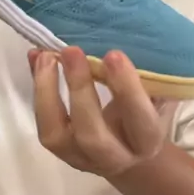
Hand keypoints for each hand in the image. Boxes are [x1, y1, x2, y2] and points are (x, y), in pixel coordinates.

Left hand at [28, 47, 165, 177]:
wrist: (133, 149)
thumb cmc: (149, 111)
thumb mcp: (156, 94)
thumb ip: (145, 75)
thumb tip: (118, 36)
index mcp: (147, 142)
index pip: (141, 122)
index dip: (127, 90)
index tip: (114, 54)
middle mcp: (115, 157)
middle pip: (93, 135)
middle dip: (79, 90)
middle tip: (71, 51)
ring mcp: (82, 158)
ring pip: (57, 135)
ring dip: (47, 92)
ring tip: (45, 55)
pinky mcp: (61, 151)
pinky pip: (44, 125)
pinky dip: (38, 89)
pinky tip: (37, 59)